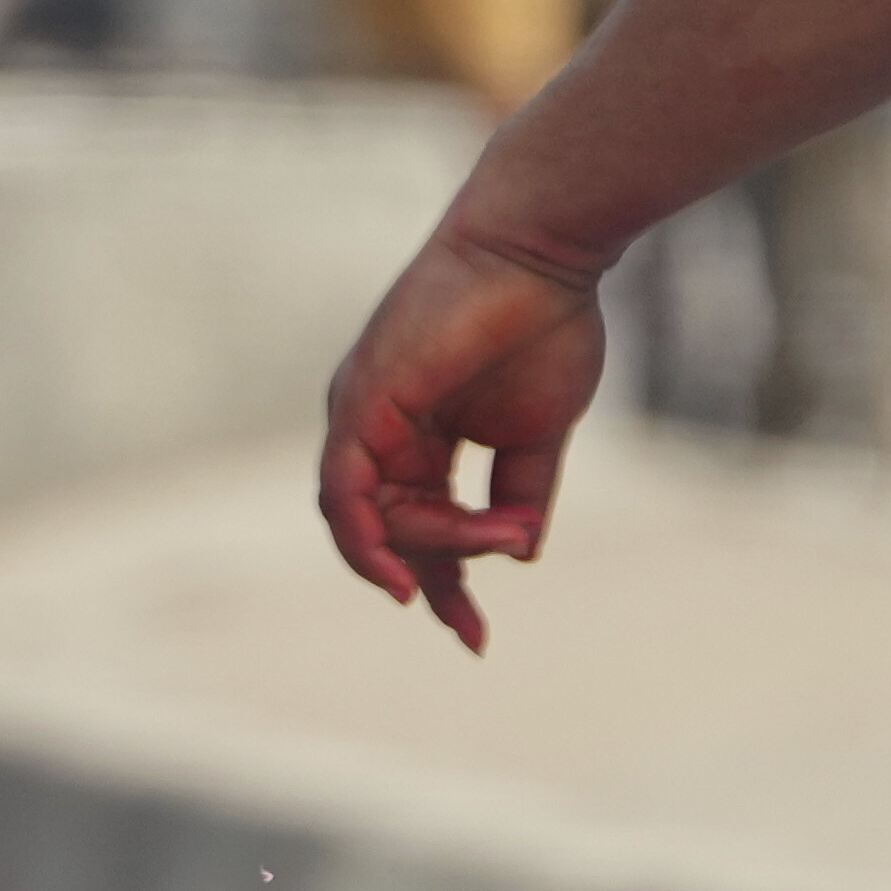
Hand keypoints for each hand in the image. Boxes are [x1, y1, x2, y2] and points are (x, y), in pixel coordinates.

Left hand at [314, 214, 611, 653]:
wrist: (541, 254)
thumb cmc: (546, 325)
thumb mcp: (539, 434)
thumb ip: (521, 495)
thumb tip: (517, 555)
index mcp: (419, 434)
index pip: (416, 523)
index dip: (445, 581)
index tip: (475, 635)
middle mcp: (381, 428)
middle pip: (389, 530)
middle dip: (430, 586)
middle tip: (471, 632)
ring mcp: (365, 414)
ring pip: (373, 518)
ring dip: (433, 548)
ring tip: (493, 539)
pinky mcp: (362, 401)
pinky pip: (344, 490)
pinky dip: (365, 538)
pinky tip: (401, 575)